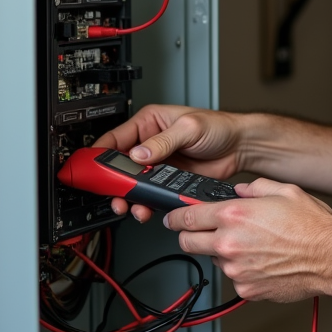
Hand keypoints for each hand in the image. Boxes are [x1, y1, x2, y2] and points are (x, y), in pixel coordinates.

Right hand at [94, 104, 243, 221]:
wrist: (240, 147)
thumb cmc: (219, 127)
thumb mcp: (189, 128)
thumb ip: (163, 141)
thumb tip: (139, 154)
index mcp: (150, 123)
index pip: (115, 139)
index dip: (100, 155)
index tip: (92, 170)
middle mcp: (150, 144)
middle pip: (120, 166)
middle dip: (113, 182)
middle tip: (112, 195)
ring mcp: (159, 164)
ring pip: (134, 184)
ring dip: (129, 197)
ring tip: (130, 206)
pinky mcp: (169, 180)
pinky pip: (150, 194)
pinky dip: (146, 203)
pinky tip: (146, 208)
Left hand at [164, 178, 331, 302]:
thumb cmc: (313, 226)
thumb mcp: (285, 191)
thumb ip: (256, 188)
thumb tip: (243, 190)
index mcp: (234, 216)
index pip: (187, 216)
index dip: (176, 216)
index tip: (174, 217)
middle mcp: (230, 244)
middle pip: (188, 243)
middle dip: (189, 236)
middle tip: (200, 232)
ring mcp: (236, 270)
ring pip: (213, 261)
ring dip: (221, 253)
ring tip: (250, 245)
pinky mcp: (246, 289)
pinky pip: (234, 278)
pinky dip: (242, 270)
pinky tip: (262, 261)